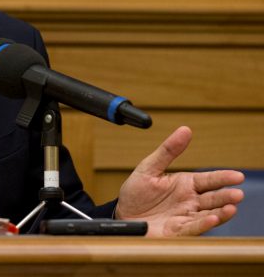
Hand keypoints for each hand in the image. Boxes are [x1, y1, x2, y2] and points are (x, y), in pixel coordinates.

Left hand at [115, 125, 244, 235]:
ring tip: (231, 208)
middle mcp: (189, 201)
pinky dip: (203, 224)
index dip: (223, 178)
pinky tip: (212, 219)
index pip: (209, 180)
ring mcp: (185, 217)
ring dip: (220, 213)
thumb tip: (185, 130)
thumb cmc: (136, 193)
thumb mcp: (149, 167)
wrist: (122, 215)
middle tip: (237, 194)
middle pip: (213, 198)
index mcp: (185, 184)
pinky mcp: (177, 231)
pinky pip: (193, 228)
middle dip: (226, 196)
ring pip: (208, 215)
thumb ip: (168, 150)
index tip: (237, 176)